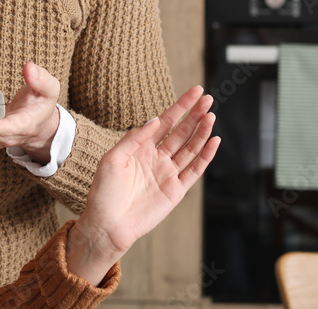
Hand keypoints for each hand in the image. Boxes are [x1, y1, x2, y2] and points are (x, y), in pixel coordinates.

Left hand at [66, 86, 219, 282]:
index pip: (165, 121)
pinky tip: (213, 141)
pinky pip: (194, 170)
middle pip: (181, 132)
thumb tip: (155, 120)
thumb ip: (134, 138)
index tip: (195, 91)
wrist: (107, 225)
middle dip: (195, 115)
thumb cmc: (104, 192)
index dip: (181, 106)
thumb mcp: (112, 159)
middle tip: (208, 98)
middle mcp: (156, 157)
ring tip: (211, 115)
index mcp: (140, 147)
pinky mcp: (176, 190)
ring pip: (190, 148)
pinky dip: (205, 156)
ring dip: (201, 132)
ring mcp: (168, 173)